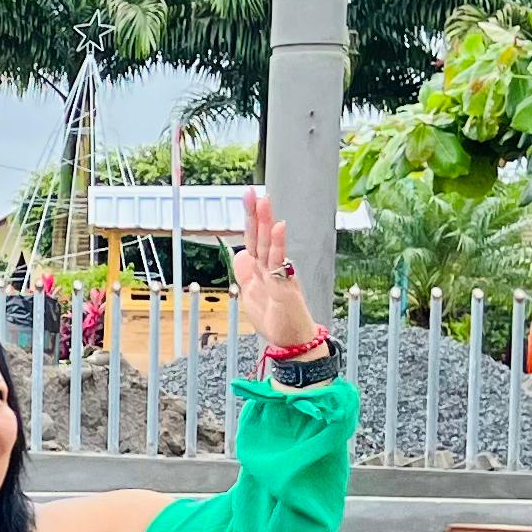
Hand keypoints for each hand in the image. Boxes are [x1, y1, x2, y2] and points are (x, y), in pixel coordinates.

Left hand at [240, 192, 322, 353]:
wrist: (292, 340)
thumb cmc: (275, 317)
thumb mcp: (251, 293)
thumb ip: (246, 271)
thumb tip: (239, 251)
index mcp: (261, 268)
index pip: (253, 238)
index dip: (249, 219)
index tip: (247, 198)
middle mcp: (272, 267)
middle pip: (261, 236)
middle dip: (256, 214)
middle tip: (252, 191)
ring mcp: (279, 274)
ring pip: (270, 245)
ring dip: (266, 222)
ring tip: (265, 200)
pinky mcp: (285, 285)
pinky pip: (279, 262)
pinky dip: (278, 244)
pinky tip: (278, 228)